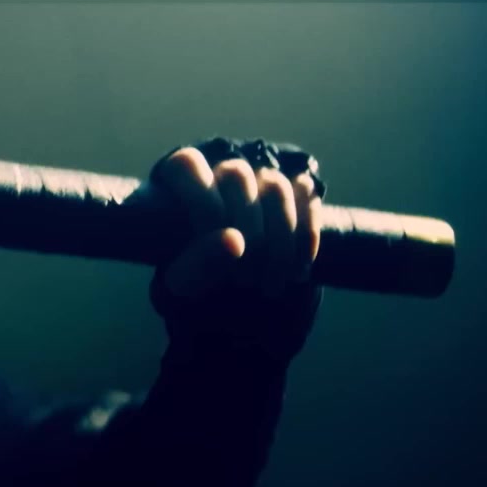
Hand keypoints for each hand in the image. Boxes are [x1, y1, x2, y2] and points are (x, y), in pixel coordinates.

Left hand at [149, 140, 324, 360]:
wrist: (240, 321)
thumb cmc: (197, 299)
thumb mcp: (184, 290)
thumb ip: (198, 265)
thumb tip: (234, 241)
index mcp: (178, 192)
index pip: (188, 165)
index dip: (203, 201)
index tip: (215, 248)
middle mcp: (218, 179)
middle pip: (237, 175)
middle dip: (246, 231)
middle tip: (243, 282)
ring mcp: (259, 185)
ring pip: (276, 186)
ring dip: (278, 241)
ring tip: (269, 286)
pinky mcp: (297, 198)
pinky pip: (308, 196)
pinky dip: (306, 236)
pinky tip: (298, 272)